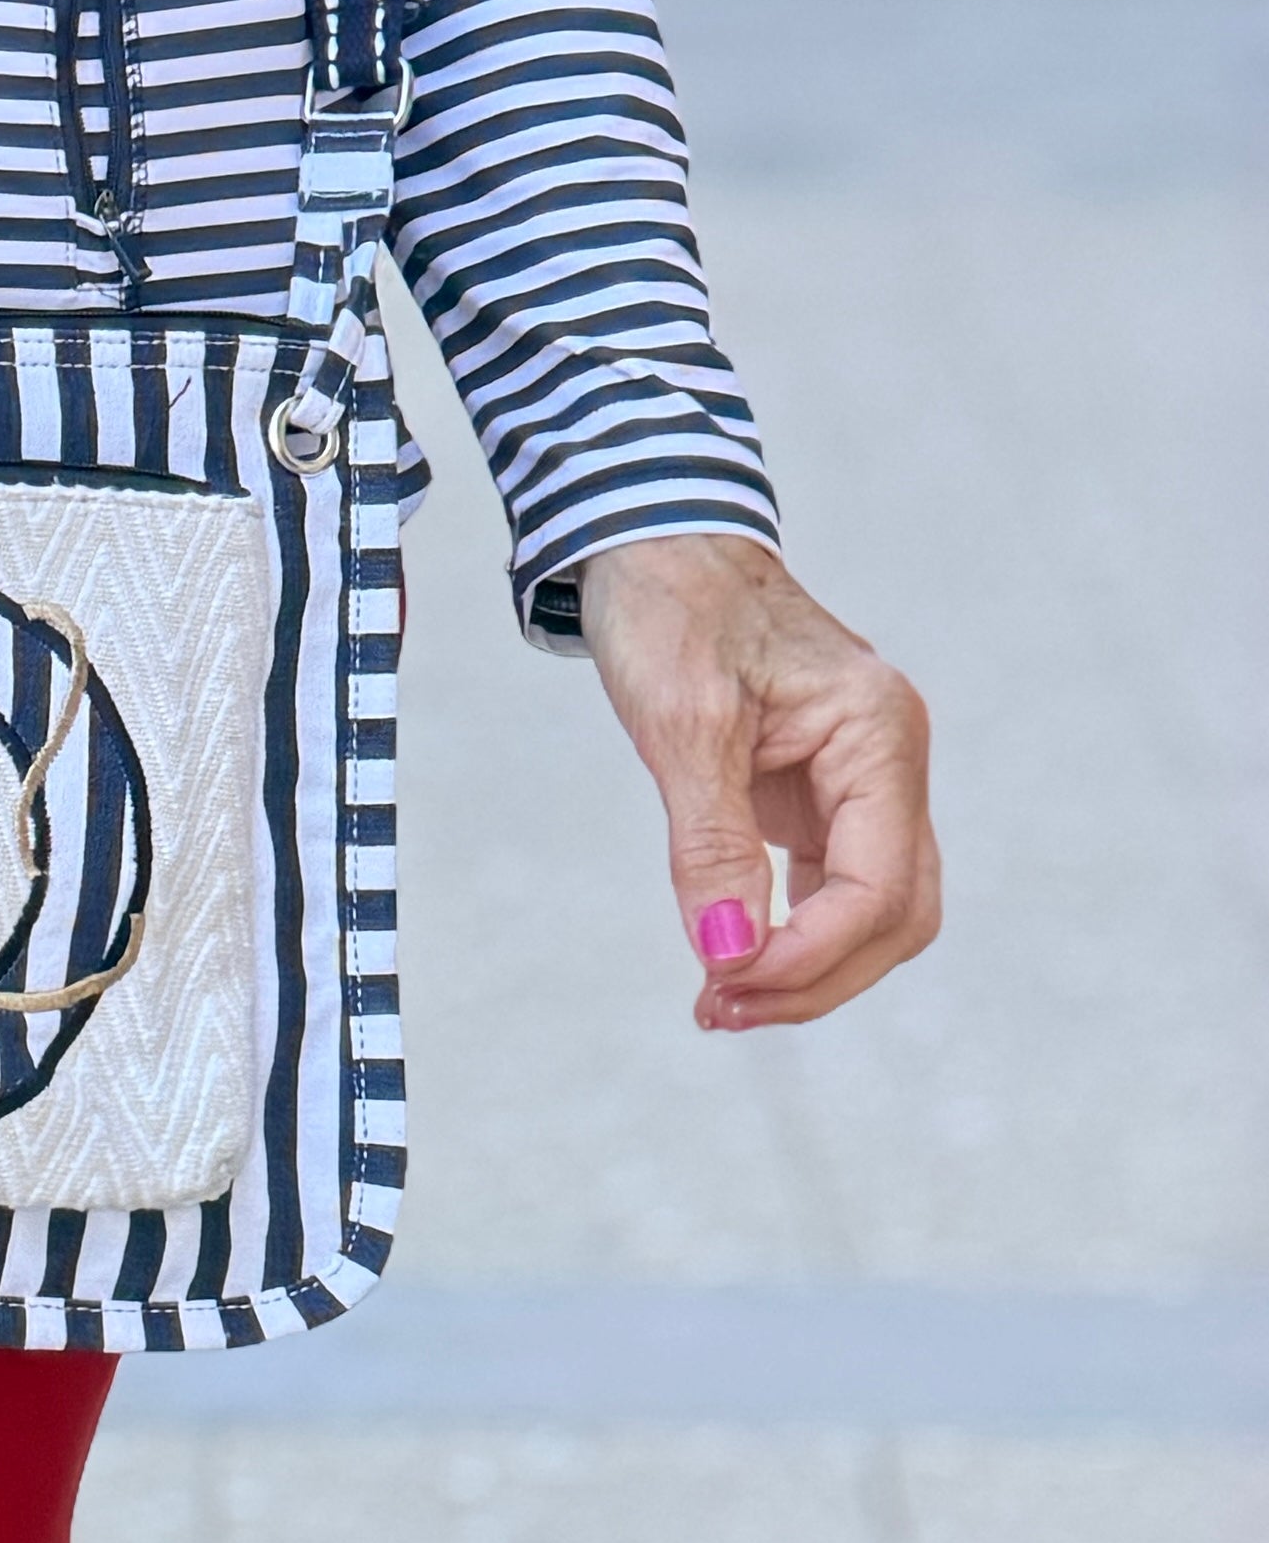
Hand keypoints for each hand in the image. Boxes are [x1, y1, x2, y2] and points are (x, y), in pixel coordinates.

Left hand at [577, 531, 937, 1030]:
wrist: (647, 533)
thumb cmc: (670, 603)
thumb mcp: (682, 723)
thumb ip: (711, 844)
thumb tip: (726, 956)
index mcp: (880, 732)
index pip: (878, 886)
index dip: (810, 954)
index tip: (725, 982)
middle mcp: (889, 758)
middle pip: (894, 913)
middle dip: (816, 975)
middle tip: (721, 1009)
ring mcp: (861, 775)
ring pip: (870, 908)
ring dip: (805, 964)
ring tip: (720, 999)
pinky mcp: (821, 787)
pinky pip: (829, 882)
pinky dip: (789, 927)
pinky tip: (734, 952)